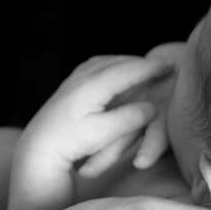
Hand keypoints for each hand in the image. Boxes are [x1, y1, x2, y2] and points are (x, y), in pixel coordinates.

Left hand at [18, 54, 172, 177]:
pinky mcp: (69, 85)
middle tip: (165, 64)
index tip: (173, 66)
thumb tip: (151, 108)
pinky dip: (112, 65)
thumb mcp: (101, 135)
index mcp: (93, 86)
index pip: (129, 69)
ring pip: (107, 61)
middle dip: (142, 63)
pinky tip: (117, 70)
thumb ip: (128, 119)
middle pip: (119, 61)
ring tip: (145, 66)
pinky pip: (97, 65)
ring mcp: (75, 78)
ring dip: (127, 62)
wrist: (37, 148)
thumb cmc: (69, 144)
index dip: (152, 67)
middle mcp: (83, 76)